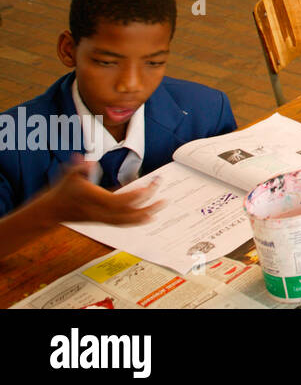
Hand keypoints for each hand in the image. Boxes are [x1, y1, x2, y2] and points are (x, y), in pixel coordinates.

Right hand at [41, 157, 164, 225]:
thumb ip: (78, 167)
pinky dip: (137, 220)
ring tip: (160, 207)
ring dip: (145, 215)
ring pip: (127, 221)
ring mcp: (102, 218)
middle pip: (128, 214)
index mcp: (95, 200)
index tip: (150, 187)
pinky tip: (149, 216)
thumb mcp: (69, 174)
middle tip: (164, 198)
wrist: (52, 211)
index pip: (120, 201)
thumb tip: (86, 161)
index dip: (136, 196)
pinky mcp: (103, 221)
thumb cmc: (63, 190)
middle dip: (147, 206)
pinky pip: (123, 223)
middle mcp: (100, 212)